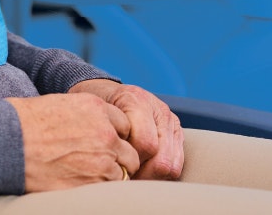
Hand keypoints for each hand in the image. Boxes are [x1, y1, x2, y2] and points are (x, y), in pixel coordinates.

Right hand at [5, 93, 142, 190]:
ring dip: (112, 176)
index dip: (115, 136)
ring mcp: (102, 160)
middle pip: (130, 152)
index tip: (105, 144)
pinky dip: (100, 189)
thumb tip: (94, 127)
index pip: (125, 125)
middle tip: (102, 164)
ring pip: (123, 173)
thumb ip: (87, 115)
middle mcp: (105, 132)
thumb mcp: (62, 104)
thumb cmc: (26, 121)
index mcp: (97, 107)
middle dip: (120, 159)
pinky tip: (83, 184)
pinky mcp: (91, 183)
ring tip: (89, 176)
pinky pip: (108, 189)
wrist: (8, 141)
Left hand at [67, 79, 184, 179]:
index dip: (131, 162)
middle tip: (125, 177)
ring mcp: (170, 119)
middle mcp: (158, 107)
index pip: (145, 144)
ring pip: (172, 165)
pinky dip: (161, 173)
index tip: (115, 167)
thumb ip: (104, 136)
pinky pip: (177, 163)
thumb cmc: (97, 110)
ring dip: (152, 176)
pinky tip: (144, 170)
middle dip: (143, 175)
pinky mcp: (176, 130)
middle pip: (162, 160)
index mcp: (136, 100)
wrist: (107, 94)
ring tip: (133, 175)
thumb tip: (112, 169)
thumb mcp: (94, 118)